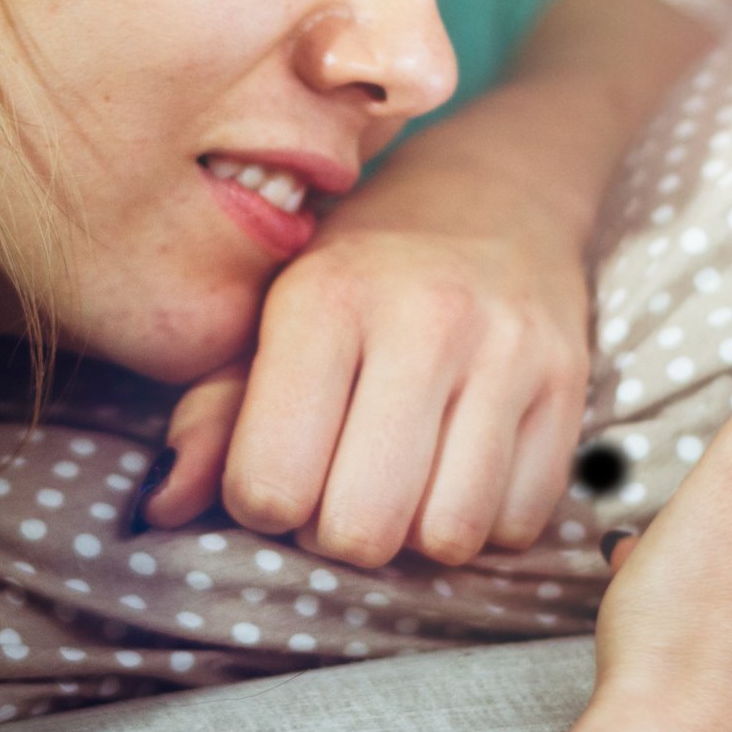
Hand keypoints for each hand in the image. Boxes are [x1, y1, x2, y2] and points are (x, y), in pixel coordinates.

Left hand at [140, 196, 592, 566]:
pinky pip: (515, 525)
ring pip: (445, 537)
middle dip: (336, 532)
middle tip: (339, 485)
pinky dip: (479, 523)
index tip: (278, 466)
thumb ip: (212, 414)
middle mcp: (425, 319)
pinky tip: (456, 471)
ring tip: (399, 481)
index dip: (263, 503)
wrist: (496, 194)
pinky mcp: (571, 386)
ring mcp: (510, 352)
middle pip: (360, 529)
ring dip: (412, 535)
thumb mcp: (269, 316)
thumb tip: (161, 505)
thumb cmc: (358, 272)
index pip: (271, 484)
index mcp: (324, 298)